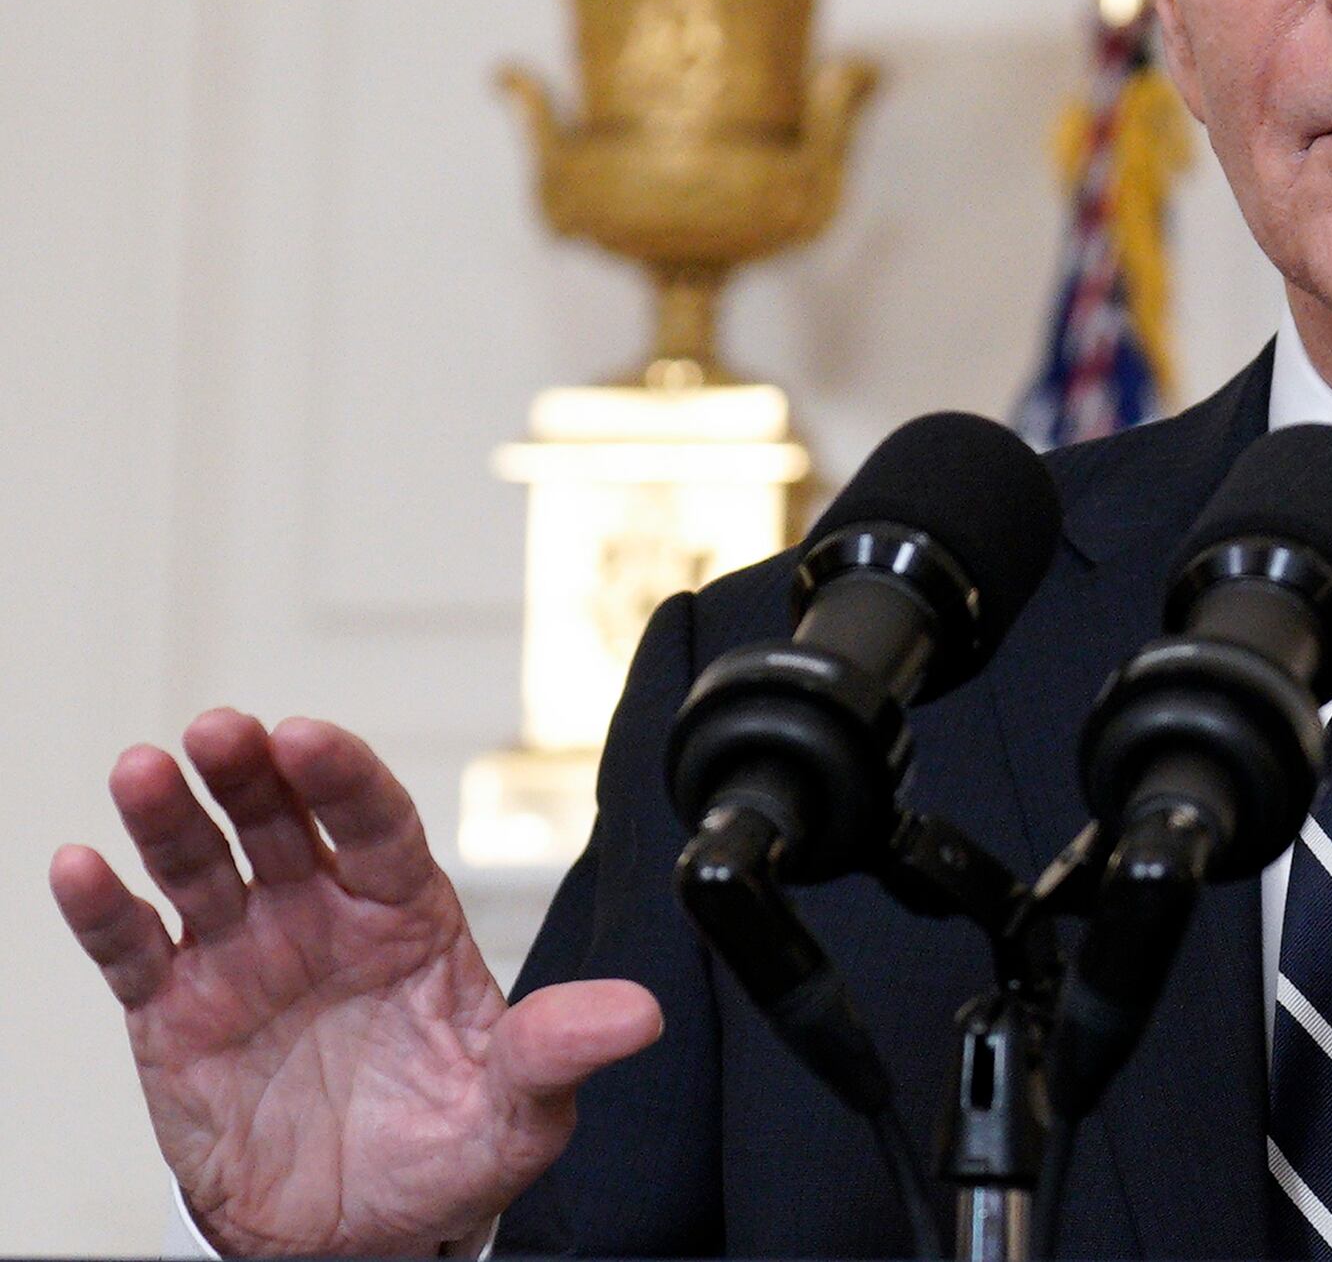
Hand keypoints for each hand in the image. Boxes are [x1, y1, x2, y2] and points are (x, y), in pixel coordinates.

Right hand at [49, 710, 661, 1256]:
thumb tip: (640, 1014)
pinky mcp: (175, 1013)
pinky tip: (81, 867)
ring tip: (144, 770)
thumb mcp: (518, 1108)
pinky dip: (104, 908)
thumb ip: (559, 1049)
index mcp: (407, 915)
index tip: (309, 736)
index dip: (344, 777)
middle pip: (282, 821)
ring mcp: (245, 956)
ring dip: (171, 816)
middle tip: (224, 730)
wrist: (358, 1234)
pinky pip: (134, 950)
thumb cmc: (445, 1151)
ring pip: (202, 865)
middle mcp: (321, 916)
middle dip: (252, 769)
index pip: (378, 824)